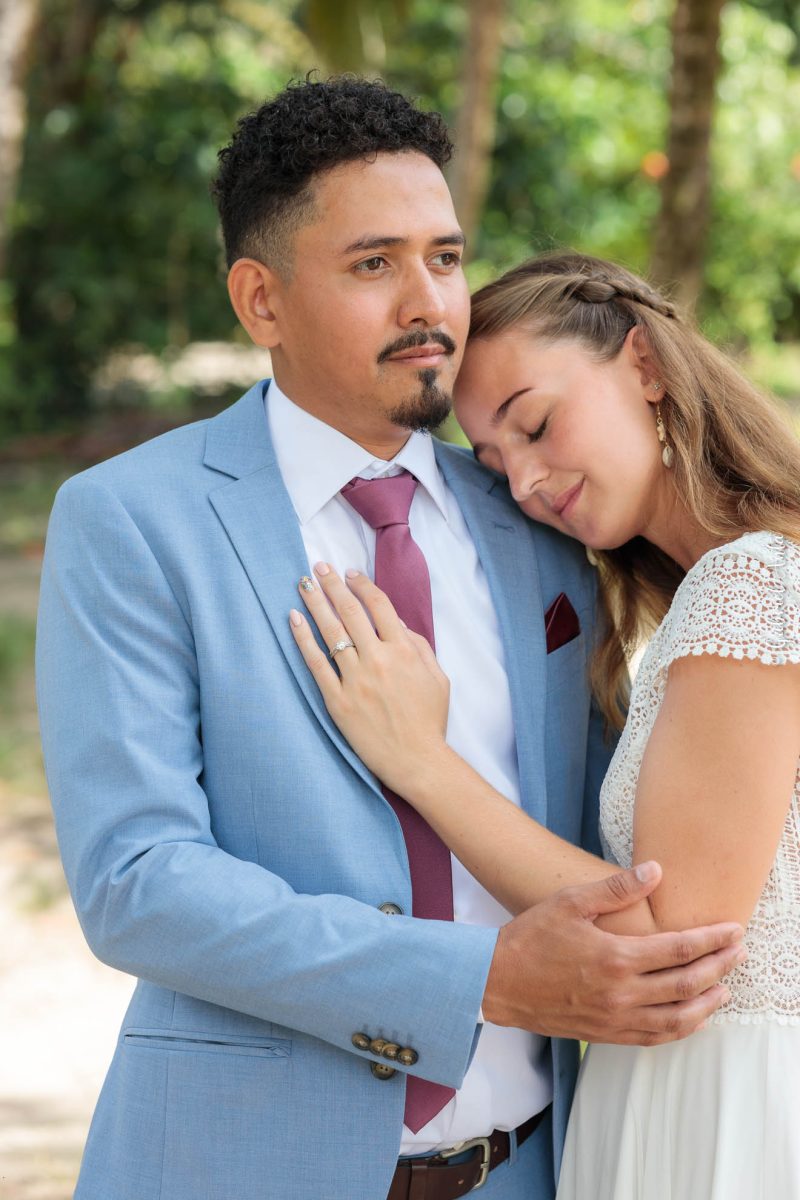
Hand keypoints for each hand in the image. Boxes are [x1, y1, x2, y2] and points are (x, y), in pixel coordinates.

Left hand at [289, 563, 449, 790]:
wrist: (417, 760)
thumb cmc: (429, 720)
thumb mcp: (438, 677)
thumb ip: (419, 645)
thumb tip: (396, 622)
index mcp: (404, 651)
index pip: (379, 606)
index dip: (362, 585)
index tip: (349, 572)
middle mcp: (378, 660)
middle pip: (350, 612)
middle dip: (332, 585)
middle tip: (318, 567)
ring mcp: (355, 680)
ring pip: (331, 632)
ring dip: (315, 603)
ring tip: (303, 583)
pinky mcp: (338, 701)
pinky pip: (315, 664)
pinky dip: (303, 639)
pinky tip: (294, 619)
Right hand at [484, 862, 745, 1044]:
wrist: (496, 983)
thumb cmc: (530, 937)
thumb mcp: (570, 903)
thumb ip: (615, 889)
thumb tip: (655, 871)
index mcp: (615, 958)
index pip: (679, 949)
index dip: (711, 940)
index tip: (733, 930)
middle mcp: (621, 994)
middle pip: (686, 984)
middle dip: (719, 968)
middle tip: (739, 954)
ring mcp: (614, 1019)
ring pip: (676, 1019)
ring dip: (706, 1005)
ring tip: (725, 990)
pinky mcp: (605, 1035)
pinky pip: (654, 1038)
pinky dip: (680, 1029)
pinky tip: (690, 1019)